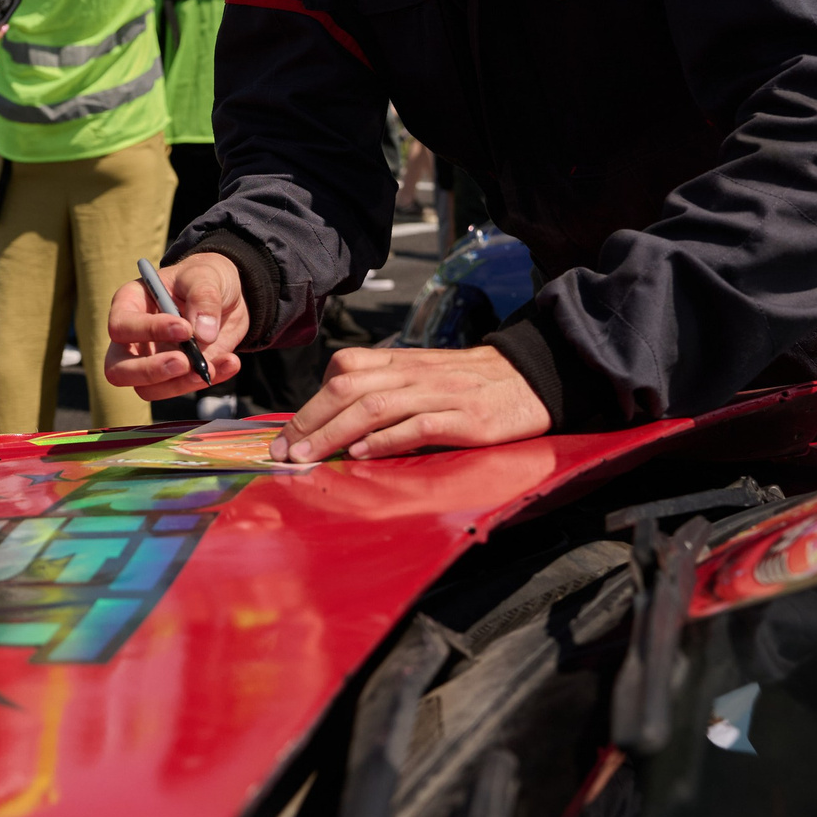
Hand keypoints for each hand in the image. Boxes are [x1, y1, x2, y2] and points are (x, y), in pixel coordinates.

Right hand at [105, 252, 247, 396]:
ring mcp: (153, 361)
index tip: (184, 328)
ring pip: (148, 389)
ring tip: (211, 368)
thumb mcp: (205, 276)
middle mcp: (134, 338)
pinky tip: (229, 363)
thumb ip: (204, 298)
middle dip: (150, 371)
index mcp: (129, 304)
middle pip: (118, 369)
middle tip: (183, 363)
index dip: (148, 330)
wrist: (228, 297)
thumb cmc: (204, 278)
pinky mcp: (177, 376)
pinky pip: (183, 388)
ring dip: (180, 384)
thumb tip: (203, 334)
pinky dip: (207, 381)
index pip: (121, 326)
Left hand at [269, 346, 550, 461]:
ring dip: (335, 432)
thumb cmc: (471, 383)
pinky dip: (388, 439)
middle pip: (348, 387)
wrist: (531, 377)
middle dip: (310, 420)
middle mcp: (413, 373)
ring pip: (375, 405)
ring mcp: (439, 394)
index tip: (287, 433)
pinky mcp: (466, 417)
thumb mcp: (424, 376)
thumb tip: (338, 422)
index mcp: (401, 361)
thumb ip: (386, 389)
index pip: (343, 369)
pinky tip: (364, 454)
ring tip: (309, 456)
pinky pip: (419, 425)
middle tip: (284, 450)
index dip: (311, 401)